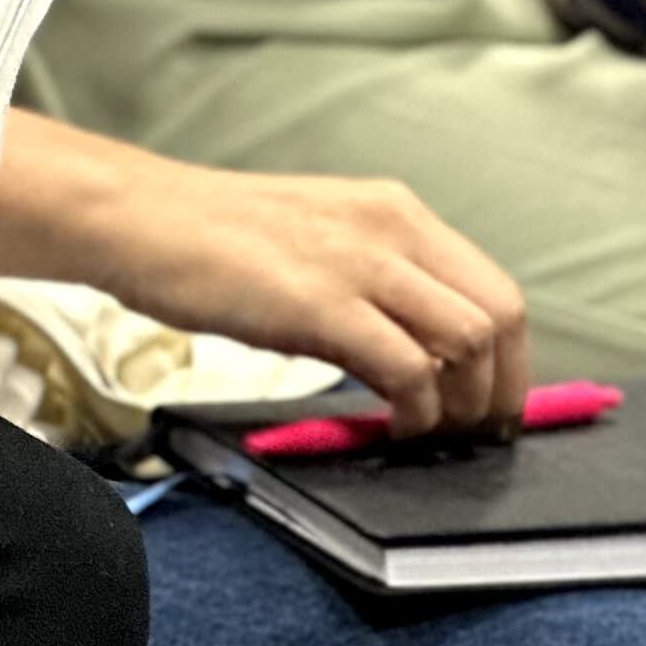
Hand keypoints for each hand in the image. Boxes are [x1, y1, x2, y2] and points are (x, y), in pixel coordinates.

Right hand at [44, 152, 527, 441]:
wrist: (134, 216)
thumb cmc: (206, 237)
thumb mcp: (313, 241)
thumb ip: (371, 281)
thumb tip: (418, 355)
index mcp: (391, 209)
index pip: (494, 288)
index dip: (511, 360)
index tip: (495, 405)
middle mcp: (389, 225)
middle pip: (501, 315)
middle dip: (504, 389)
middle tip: (478, 434)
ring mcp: (357, 260)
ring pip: (469, 342)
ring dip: (466, 406)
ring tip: (434, 436)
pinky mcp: (322, 301)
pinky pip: (409, 370)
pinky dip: (417, 413)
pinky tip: (394, 429)